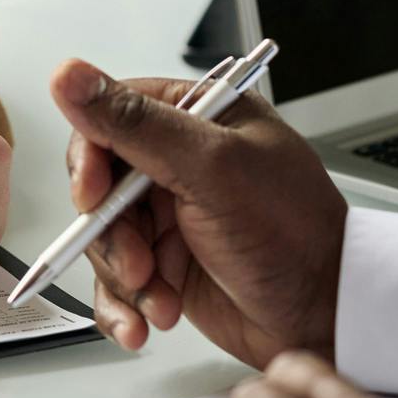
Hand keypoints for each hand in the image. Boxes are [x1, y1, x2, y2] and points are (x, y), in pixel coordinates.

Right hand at [49, 60, 347, 364]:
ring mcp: (173, 215)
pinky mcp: (168, 264)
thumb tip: (70, 77)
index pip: (111, 117)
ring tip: (157, 298)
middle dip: (110, 233)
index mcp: (199, 116)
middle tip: (138, 262)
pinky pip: (118, 281)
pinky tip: (145, 320)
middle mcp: (182, 162)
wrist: (328, 317)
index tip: (93, 196)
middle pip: (99, 185)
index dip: (92, 160)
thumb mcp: (212, 169)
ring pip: (104, 238)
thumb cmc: (295, 236)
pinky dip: (125, 305)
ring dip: (123, 277)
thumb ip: (136, 124)